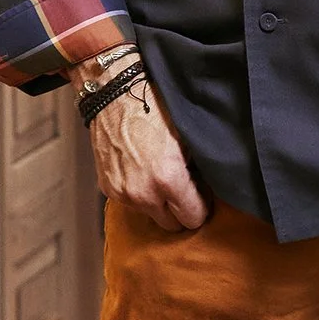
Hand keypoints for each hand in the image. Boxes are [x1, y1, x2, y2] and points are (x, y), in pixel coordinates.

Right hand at [76, 56, 209, 232]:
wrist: (115, 94)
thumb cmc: (155, 109)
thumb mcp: (189, 138)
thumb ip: (200, 170)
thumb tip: (210, 188)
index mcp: (168, 180)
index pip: (194, 219)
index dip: (201, 206)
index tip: (201, 192)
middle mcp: (143, 194)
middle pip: (172, 225)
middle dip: (180, 209)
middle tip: (183, 186)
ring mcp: (122, 193)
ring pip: (151, 214)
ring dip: (158, 202)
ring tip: (160, 174)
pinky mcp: (108, 188)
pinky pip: (131, 203)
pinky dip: (139, 193)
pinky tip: (142, 171)